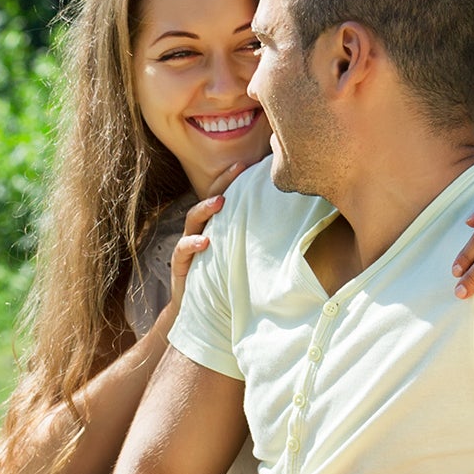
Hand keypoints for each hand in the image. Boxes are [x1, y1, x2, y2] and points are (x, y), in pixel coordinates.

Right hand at [164, 162, 244, 312]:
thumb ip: (257, 242)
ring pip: (193, 219)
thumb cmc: (226, 281)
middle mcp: (201, 230)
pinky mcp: (180, 264)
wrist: (202, 311)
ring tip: (221, 203)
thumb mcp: (244, 257)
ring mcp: (189, 245)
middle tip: (238, 168)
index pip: (225, 196)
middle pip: (208, 199)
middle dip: (222, 182)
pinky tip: (205, 241)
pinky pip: (183, 249)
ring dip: (206, 209)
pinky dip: (192, 243)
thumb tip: (293, 228)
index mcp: (217, 227)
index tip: (252, 162)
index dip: (235, 179)